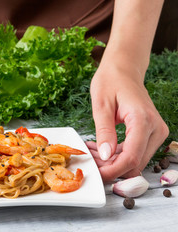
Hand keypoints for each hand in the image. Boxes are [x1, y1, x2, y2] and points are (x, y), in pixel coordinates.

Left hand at [89, 61, 168, 181]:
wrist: (124, 71)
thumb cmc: (111, 82)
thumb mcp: (101, 105)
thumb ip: (104, 131)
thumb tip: (105, 157)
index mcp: (142, 120)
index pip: (131, 157)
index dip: (113, 171)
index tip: (97, 174)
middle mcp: (156, 128)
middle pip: (135, 163)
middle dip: (111, 168)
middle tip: (90, 159)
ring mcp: (157, 132)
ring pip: (136, 161)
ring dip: (113, 163)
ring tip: (93, 151)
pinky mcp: (152, 134)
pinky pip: (136, 153)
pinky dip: (119, 156)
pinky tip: (102, 149)